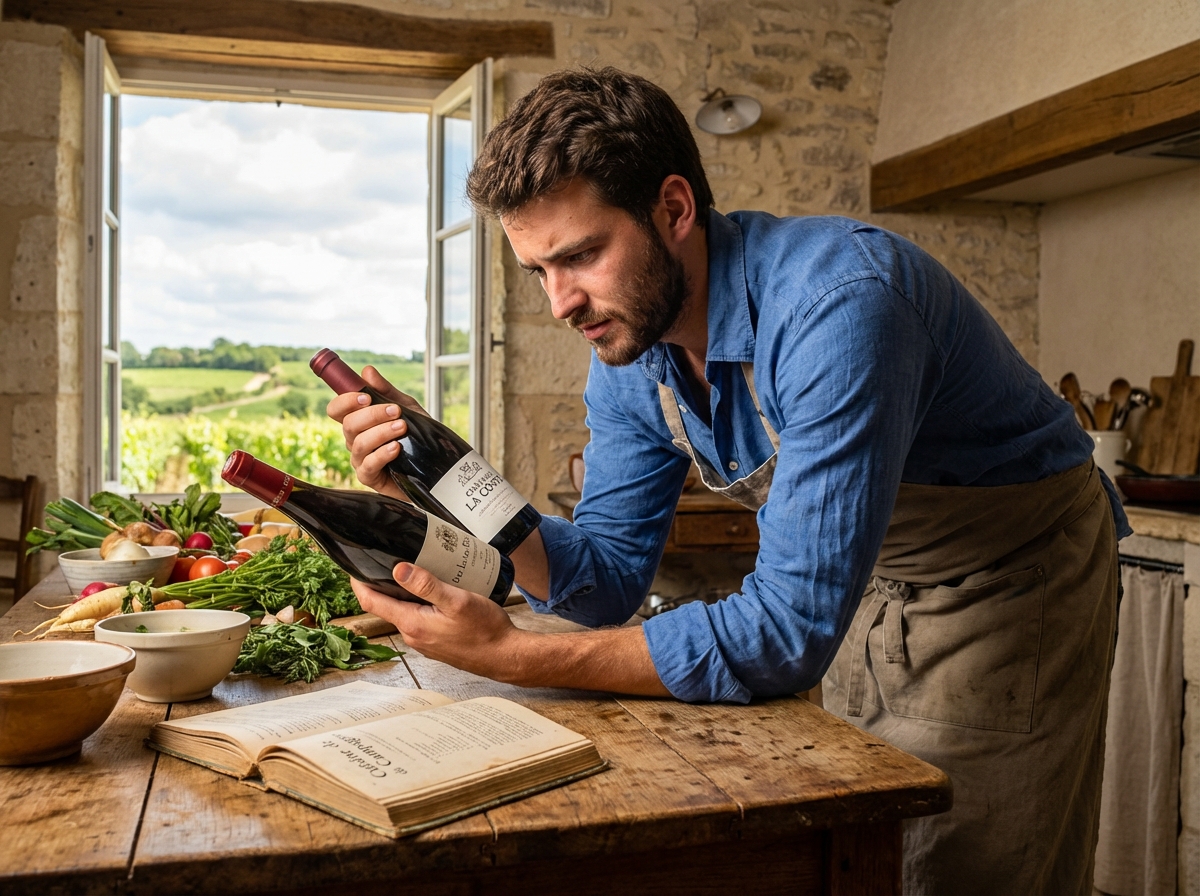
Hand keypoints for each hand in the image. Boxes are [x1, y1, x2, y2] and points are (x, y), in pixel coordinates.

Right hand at [326, 366, 427, 499]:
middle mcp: (355, 440)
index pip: (337, 410)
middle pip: (348, 425)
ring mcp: (361, 460)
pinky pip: (368, 466)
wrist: (437, 461)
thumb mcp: (406, 408)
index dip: (345, 402)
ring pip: (358, 444)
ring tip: (402, 427)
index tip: (365, 396)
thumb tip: (367, 371)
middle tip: (395, 411)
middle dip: (372, 415)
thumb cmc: (417, 434)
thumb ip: (386, 391)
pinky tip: (396, 448)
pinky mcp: (371, 478)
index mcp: (358, 422)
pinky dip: (381, 455)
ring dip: (381, 432)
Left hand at [350, 562, 527, 680]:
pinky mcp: (436, 642)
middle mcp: (414, 635)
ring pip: (404, 612)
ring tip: (415, 570)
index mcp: (413, 623)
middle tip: (388, 558)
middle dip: (382, 583)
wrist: (505, 657)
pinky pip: (419, 619)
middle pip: (386, 606)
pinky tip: (435, 593)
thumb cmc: (485, 631)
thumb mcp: (457, 601)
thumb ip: (427, 585)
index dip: (358, 582)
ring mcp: (424, 641)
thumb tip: (398, 570)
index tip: (354, 565)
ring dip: (403, 593)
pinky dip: (419, 604)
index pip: (371, 602)